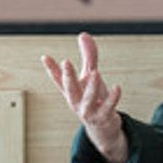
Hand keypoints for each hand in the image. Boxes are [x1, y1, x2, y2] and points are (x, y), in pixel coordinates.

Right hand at [41, 32, 128, 162]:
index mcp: (71, 92)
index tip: (45, 56)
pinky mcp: (103, 117)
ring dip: (91, 87)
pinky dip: (112, 98)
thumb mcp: (91, 76)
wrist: (102, 128)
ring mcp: (89, 111)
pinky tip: (117, 87)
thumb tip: (83, 34)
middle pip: (70, 89)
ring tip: (95, 73)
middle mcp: (77, 102)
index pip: (59, 79)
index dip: (52, 69)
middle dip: (67, 76)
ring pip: (88, 99)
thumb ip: (88, 55)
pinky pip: (108, 107)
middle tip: (66, 62)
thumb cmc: (94, 99)